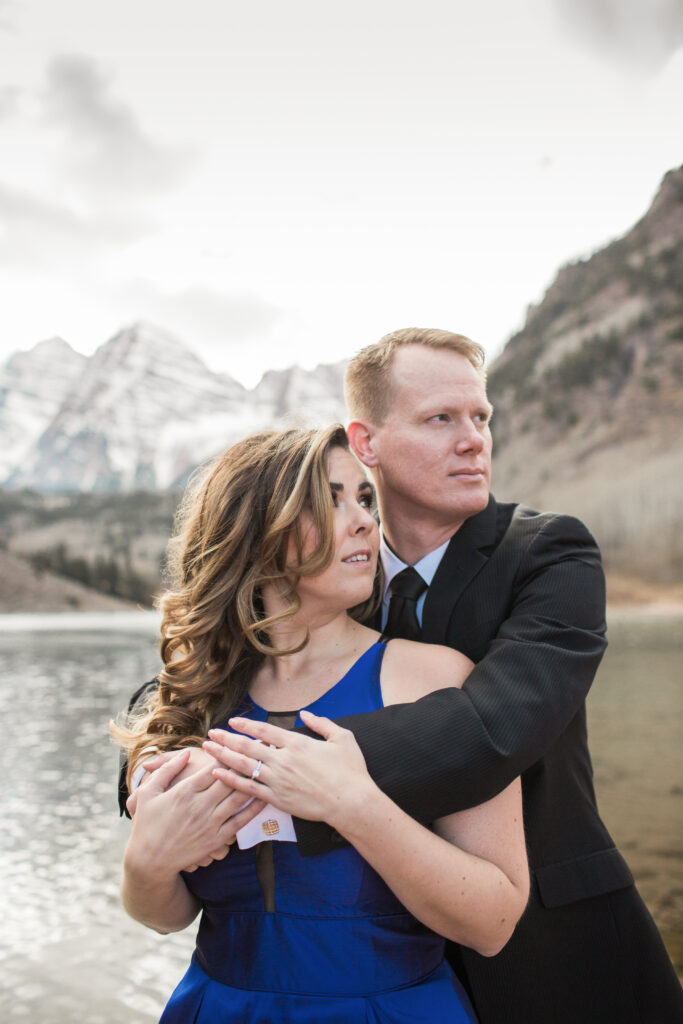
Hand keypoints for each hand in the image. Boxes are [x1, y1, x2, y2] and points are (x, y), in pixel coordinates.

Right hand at [126, 749, 265, 874]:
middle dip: (244, 764)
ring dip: (252, 782)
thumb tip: (186, 753)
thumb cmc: (146, 824)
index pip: (211, 767)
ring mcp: (210, 824)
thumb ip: (167, 770)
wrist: (149, 862)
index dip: (227, 754)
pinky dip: (254, 809)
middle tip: (258, 750)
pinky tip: (264, 798)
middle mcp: (200, 806)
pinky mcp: (216, 840)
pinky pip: (240, 822)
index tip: (238, 743)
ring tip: (264, 768)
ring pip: (238, 799)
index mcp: (184, 791)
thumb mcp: (148, 792)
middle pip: (229, 780)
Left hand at [203, 710, 375, 828]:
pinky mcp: (277, 798)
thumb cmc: (350, 770)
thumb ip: (321, 723)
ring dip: (224, 756)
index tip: (233, 721)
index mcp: (297, 743)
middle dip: (227, 738)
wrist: (350, 802)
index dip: (246, 725)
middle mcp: (283, 760)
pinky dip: (232, 781)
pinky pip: (249, 788)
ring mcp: (278, 780)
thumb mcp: (342, 738)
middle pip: (247, 746)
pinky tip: (219, 775)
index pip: (264, 730)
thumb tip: (306, 713)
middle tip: (211, 733)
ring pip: (244, 766)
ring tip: (210, 749)